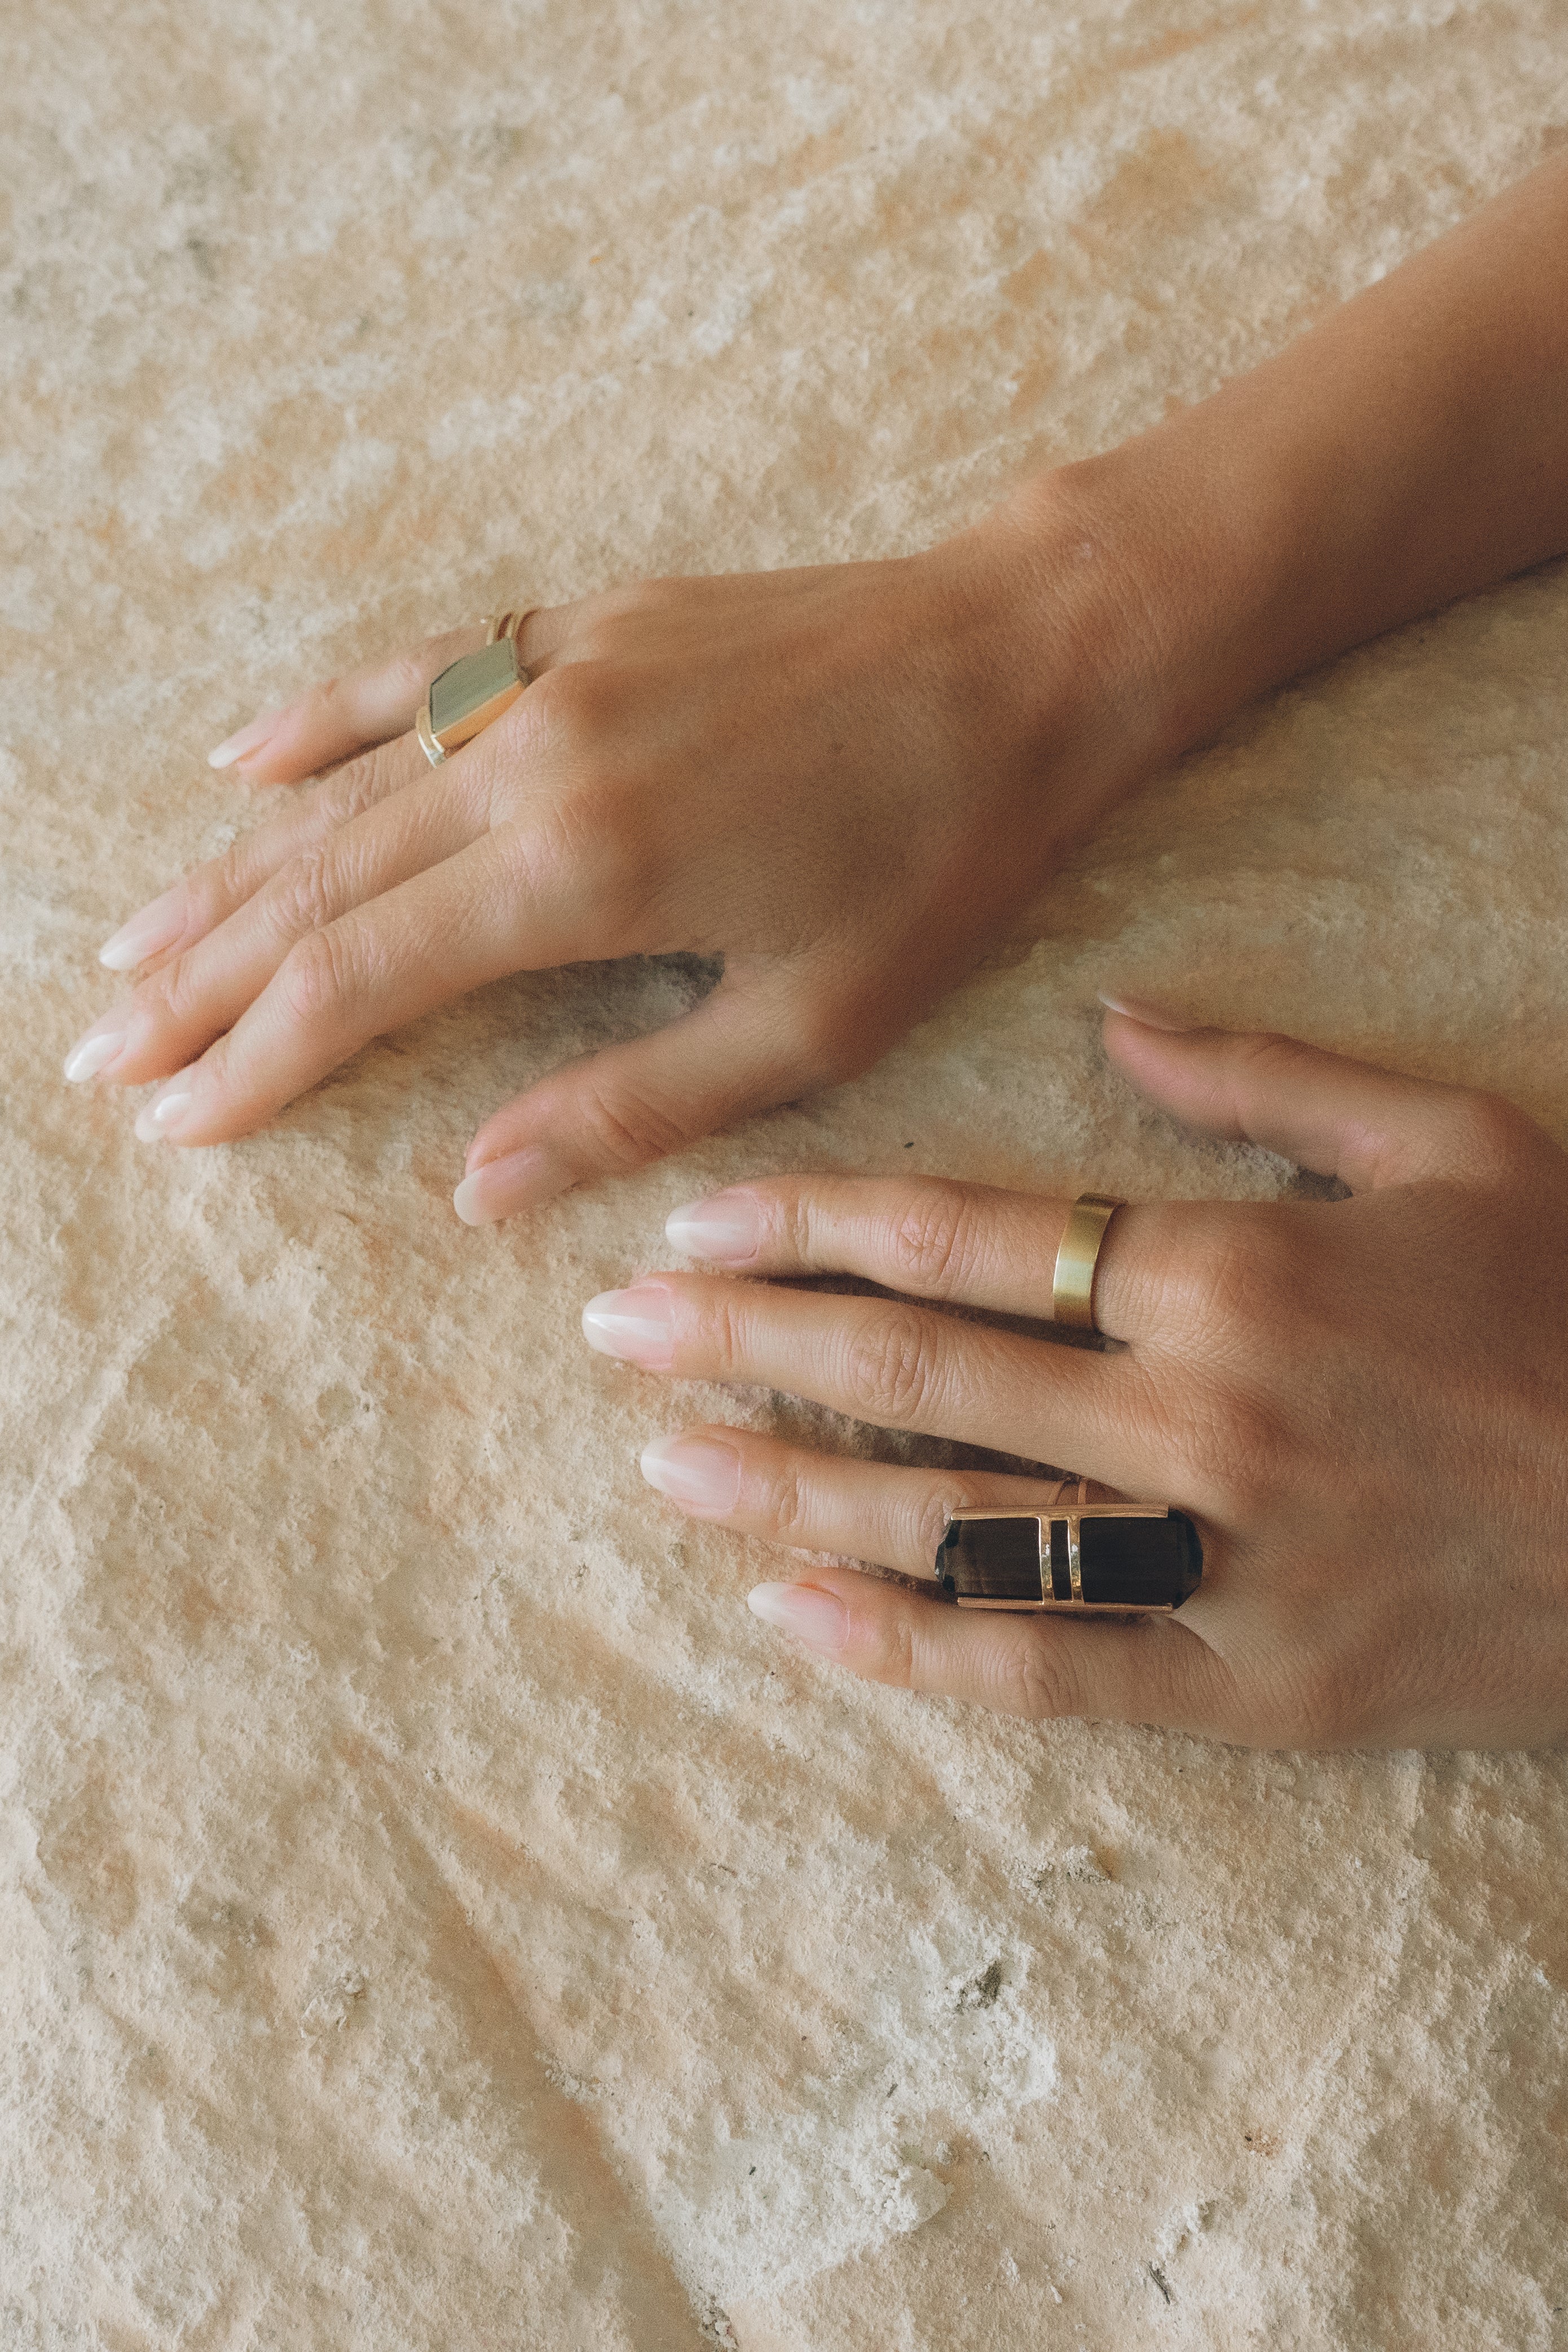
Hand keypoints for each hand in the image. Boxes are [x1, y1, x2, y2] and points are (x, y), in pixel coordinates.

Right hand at [65, 496, 1159, 1218]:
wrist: (1019, 658)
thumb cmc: (940, 856)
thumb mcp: (812, 1026)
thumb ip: (631, 1105)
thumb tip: (478, 1190)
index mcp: (586, 873)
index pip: (365, 982)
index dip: (255, 1056)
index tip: (172, 1119)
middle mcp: (535, 762)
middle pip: (321, 888)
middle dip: (204, 983)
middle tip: (104, 1056)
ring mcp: (551, 676)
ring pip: (345, 791)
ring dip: (230, 875)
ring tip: (133, 948)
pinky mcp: (583, 624)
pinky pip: (415, 671)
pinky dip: (321, 722)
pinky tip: (241, 765)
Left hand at [587, 1013, 1567, 1748]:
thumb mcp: (1456, 1141)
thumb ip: (1268, 1077)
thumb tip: (1113, 1012)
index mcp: (1240, 1266)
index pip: (967, 1238)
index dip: (810, 1225)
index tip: (688, 1222)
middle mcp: (1205, 1411)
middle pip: (923, 1375)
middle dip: (747, 1346)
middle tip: (607, 1332)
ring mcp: (1225, 1560)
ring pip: (956, 1526)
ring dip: (791, 1493)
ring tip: (659, 1465)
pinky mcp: (1259, 1689)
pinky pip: (1053, 1672)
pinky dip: (915, 1651)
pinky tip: (795, 1622)